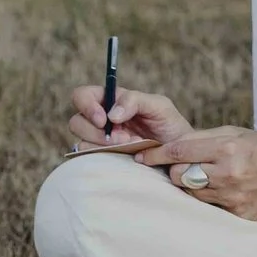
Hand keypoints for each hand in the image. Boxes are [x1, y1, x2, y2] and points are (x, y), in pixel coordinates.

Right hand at [67, 84, 191, 149]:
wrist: (179, 153)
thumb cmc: (170, 125)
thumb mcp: (158, 105)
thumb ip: (134, 100)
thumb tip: (111, 114)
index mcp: (111, 101)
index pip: (83, 96)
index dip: (87, 106)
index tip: (104, 120)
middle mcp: (101, 120)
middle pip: (76, 122)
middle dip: (97, 132)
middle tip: (123, 139)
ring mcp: (101, 141)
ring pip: (81, 142)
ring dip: (104, 146)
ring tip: (131, 146)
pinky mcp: (104, 159)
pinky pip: (90, 160)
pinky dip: (106, 158)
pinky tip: (127, 156)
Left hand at [138, 127, 256, 220]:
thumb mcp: (237, 133)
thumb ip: (204, 139)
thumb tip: (172, 146)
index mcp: (227, 148)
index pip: (179, 152)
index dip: (155, 154)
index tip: (141, 156)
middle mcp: (228, 174)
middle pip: (180, 175)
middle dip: (175, 170)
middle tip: (179, 166)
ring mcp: (232, 197)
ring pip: (191, 193)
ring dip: (190, 185)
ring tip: (203, 177)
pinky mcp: (237, 214)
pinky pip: (208, 207)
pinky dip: (208, 198)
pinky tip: (219, 190)